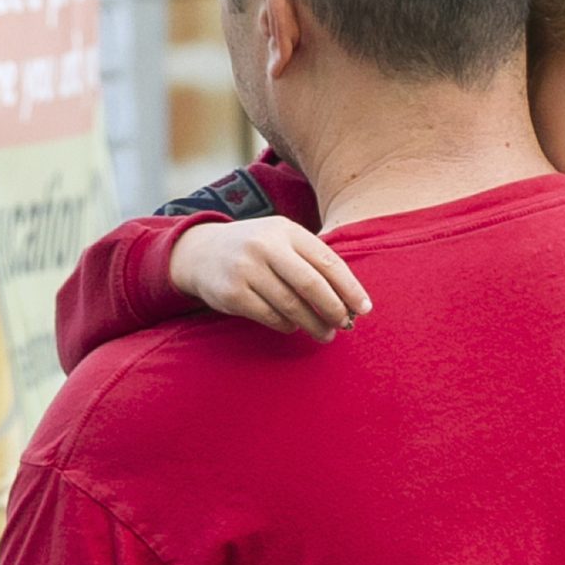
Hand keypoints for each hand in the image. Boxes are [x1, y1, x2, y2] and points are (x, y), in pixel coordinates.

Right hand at [170, 217, 371, 341]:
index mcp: (286, 230)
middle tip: (345, 325)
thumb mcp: (282, 240)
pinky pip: (271, 317)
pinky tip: (293, 327)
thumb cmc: (256, 250)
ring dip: (313, 324)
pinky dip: (287, 326)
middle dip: (334, 309)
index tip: (364, 309)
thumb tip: (350, 300)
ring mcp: (246, 269)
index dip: (350, 288)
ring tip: (325, 334)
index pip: (327, 261)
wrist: (201, 252)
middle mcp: (265, 246)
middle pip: (311, 285)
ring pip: (292, 306)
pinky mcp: (232, 293)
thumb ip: (312, 261)